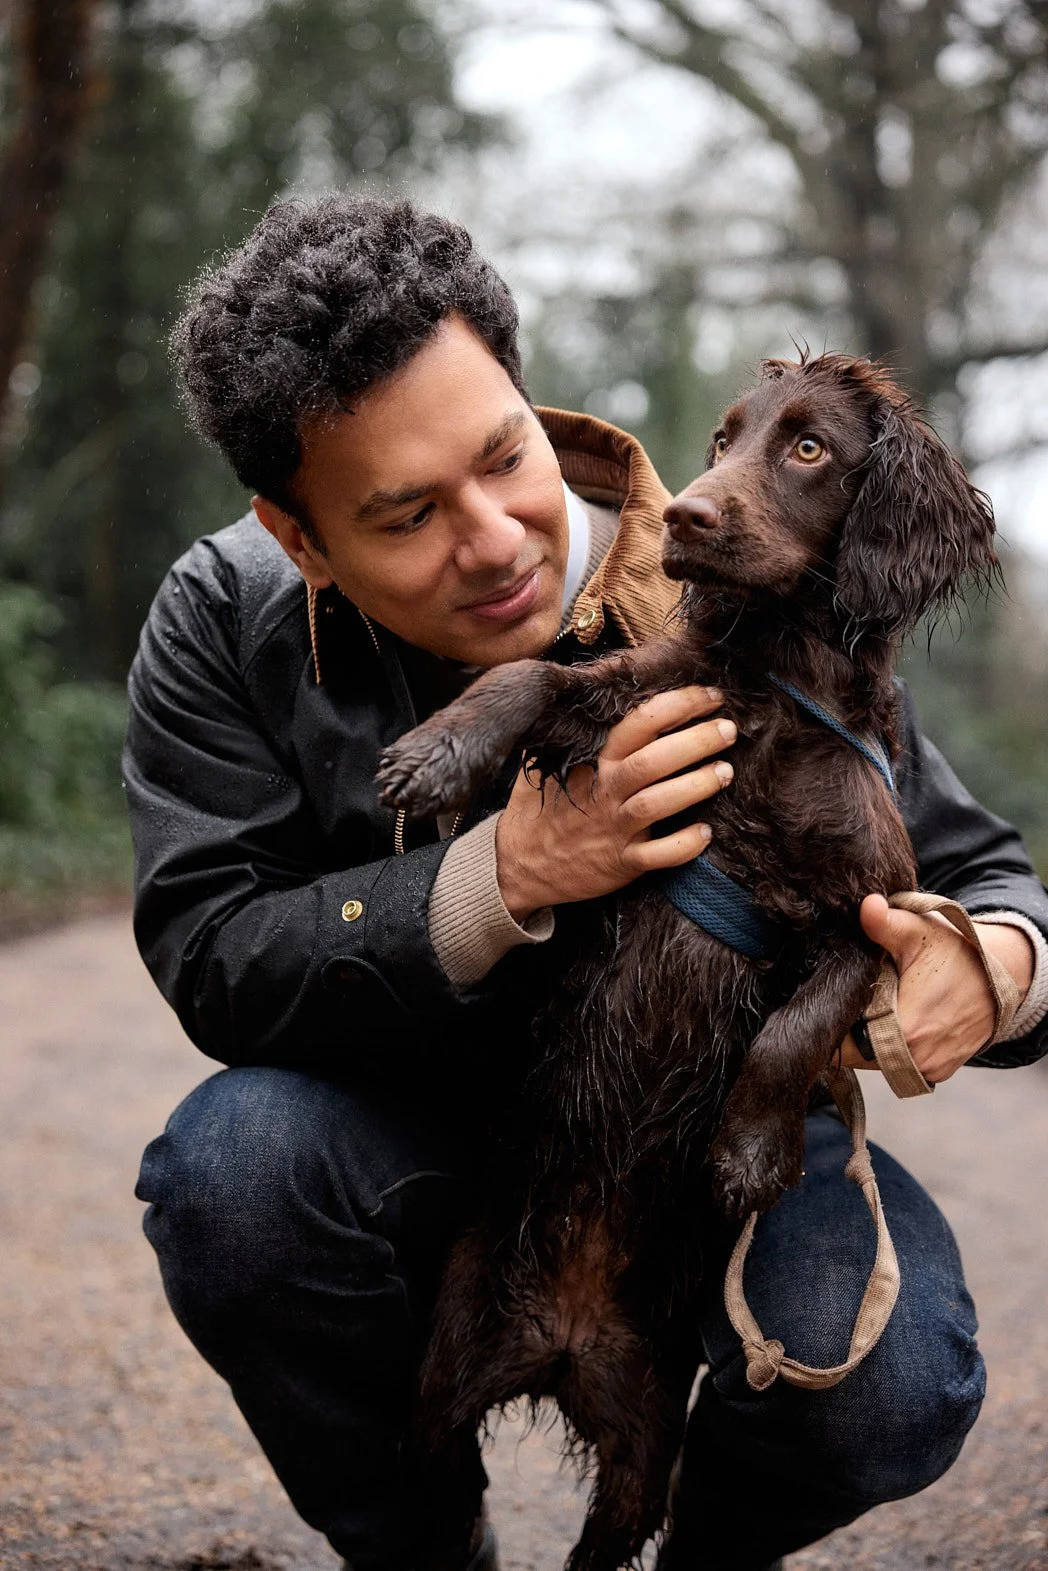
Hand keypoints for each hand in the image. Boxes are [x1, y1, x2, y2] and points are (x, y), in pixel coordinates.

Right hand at [495, 686, 734, 921]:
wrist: (520, 867)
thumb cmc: (540, 810)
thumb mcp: (545, 763)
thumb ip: (573, 733)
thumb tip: (593, 694)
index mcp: (593, 763)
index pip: (637, 725)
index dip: (677, 706)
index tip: (709, 697)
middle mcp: (605, 792)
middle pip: (653, 761)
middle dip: (696, 741)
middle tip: (728, 729)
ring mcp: (614, 829)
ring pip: (658, 804)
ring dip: (695, 786)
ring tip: (726, 773)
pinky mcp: (622, 864)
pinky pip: (657, 855)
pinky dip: (684, 845)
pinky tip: (706, 833)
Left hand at [839, 893, 1034, 1082]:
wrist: (1004, 974)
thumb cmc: (957, 951)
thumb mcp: (918, 931)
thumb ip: (885, 923)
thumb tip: (866, 905)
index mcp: (906, 1031)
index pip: (842, 1047)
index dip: (834, 1022)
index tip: (835, 997)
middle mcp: (918, 1059)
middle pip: (857, 1054)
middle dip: (852, 1027)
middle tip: (862, 995)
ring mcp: (930, 1069)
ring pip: (878, 1060)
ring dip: (873, 1036)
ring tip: (881, 1003)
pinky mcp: (939, 1071)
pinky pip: (902, 1064)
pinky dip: (894, 1045)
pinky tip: (898, 1017)